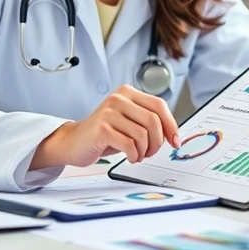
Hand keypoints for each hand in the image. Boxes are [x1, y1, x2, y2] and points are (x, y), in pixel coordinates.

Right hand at [31, 85, 179, 168]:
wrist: (73, 142)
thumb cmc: (104, 134)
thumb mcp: (128, 121)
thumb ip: (148, 121)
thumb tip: (173, 134)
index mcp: (127, 93)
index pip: (159, 105)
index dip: (171, 125)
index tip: (175, 141)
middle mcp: (118, 98)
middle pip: (153, 121)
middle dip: (157, 142)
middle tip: (151, 152)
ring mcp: (109, 112)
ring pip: (143, 134)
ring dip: (144, 151)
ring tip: (137, 155)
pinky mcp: (102, 128)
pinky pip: (130, 144)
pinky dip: (134, 155)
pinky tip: (129, 156)